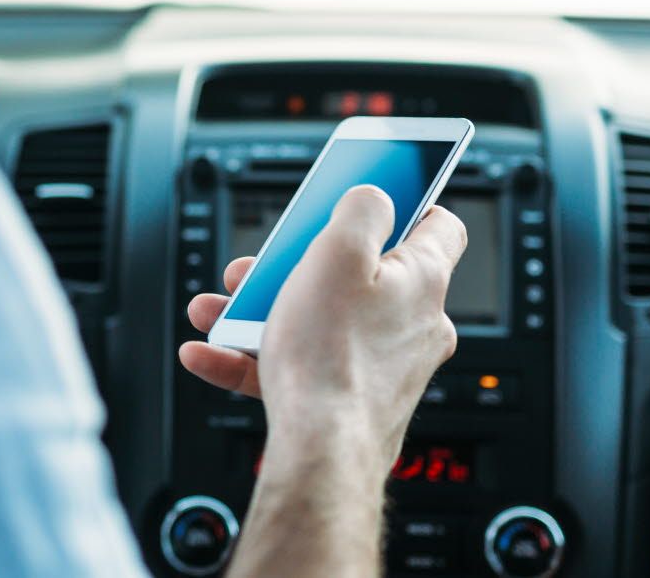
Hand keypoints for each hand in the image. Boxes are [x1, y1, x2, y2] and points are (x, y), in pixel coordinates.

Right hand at [180, 186, 465, 469]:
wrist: (321, 452)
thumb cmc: (333, 356)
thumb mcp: (338, 252)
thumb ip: (362, 209)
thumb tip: (374, 198)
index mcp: (422, 279)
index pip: (438, 226)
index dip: (407, 202)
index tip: (373, 197)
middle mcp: (413, 324)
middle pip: (359, 275)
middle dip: (298, 265)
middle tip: (264, 264)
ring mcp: (384, 367)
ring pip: (321, 321)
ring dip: (264, 310)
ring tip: (221, 309)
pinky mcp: (352, 401)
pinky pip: (301, 367)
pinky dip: (255, 357)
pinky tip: (211, 353)